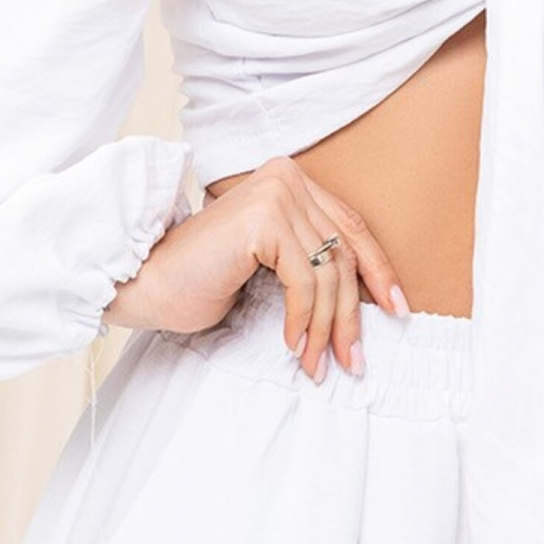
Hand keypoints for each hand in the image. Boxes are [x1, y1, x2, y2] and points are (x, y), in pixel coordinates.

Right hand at [100, 155, 408, 382]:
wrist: (145, 284)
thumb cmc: (202, 281)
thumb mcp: (271, 266)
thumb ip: (310, 260)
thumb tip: (373, 299)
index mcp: (290, 180)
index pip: (349, 227)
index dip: (378, 271)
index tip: (398, 310)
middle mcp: (286, 177)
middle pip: (343, 252)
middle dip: (352, 313)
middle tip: (355, 359)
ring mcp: (276, 192)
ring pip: (328, 273)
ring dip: (326, 327)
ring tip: (318, 366)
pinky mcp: (264, 218)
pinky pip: (304, 281)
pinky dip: (303, 319)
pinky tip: (292, 346)